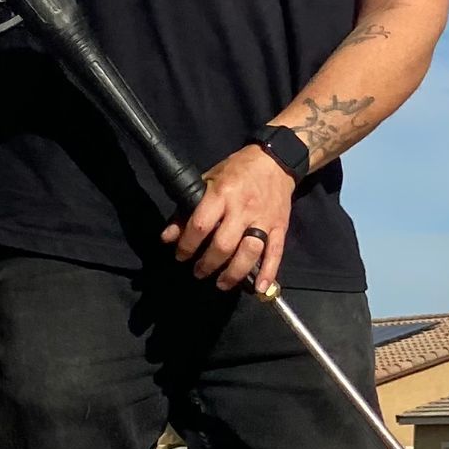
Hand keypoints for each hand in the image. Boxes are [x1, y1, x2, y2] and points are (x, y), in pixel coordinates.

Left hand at [166, 144, 294, 292]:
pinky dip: (269, 272)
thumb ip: (187, 209)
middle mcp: (243, 208)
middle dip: (208, 263)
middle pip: (224, 244)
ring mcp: (263, 219)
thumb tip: (168, 236)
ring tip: (221, 283)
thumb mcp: (208, 181)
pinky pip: (275, 252)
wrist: (276, 160)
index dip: (188, 245)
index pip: (201, 225)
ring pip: (249, 252)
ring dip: (234, 273)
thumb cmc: (237, 170)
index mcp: (222, 193)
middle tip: (198, 272)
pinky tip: (260, 287)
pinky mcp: (280, 227)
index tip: (181, 256)